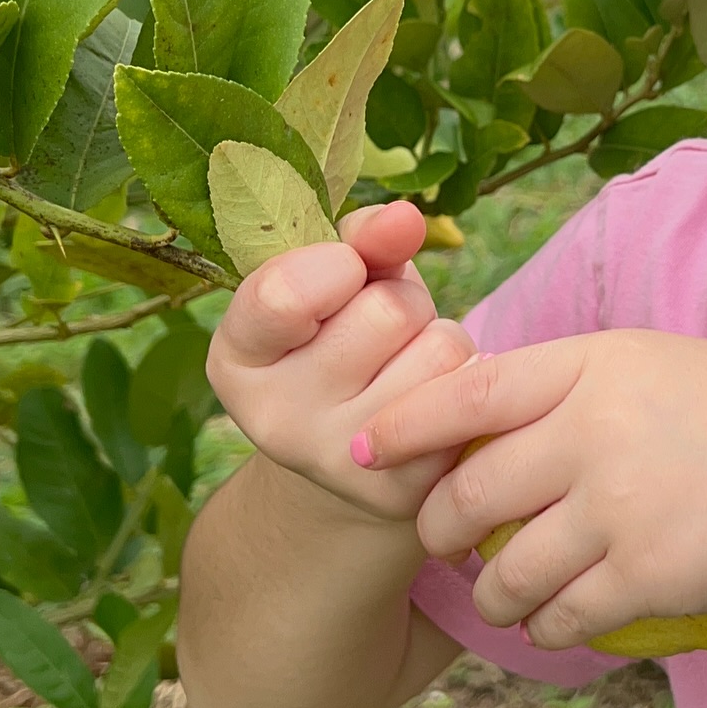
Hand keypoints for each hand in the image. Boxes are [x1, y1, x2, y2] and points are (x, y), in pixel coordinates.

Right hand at [207, 200, 475, 522]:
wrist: (364, 452)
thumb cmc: (346, 337)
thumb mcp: (337, 279)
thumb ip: (361, 238)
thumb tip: (404, 218)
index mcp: (237, 357)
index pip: (283, 295)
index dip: (336, 264)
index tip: (344, 268)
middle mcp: (274, 420)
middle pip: (385, 311)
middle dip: (403, 300)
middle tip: (383, 330)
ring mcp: (338, 462)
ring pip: (439, 349)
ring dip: (440, 340)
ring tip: (408, 364)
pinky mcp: (404, 489)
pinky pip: (469, 397)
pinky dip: (466, 382)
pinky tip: (433, 403)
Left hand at [351, 330, 706, 646]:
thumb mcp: (644, 364)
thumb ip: (562, 387)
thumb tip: (472, 422)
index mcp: (591, 367)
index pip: (468, 392)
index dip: (405, 424)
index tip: (364, 449)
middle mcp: (594, 433)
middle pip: (467, 492)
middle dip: (439, 526)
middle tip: (445, 537)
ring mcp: (618, 508)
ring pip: (503, 569)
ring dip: (490, 589)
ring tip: (502, 587)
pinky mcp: (644, 577)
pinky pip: (556, 617)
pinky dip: (542, 624)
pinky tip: (554, 615)